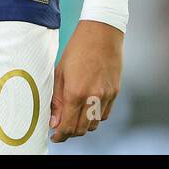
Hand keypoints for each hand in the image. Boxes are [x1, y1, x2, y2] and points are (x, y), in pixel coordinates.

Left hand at [49, 20, 122, 142]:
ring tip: (74, 117)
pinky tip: (88, 108)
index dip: (60, 135)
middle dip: (70, 133)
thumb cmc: (77, 49)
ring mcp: (106, 95)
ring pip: (94, 125)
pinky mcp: (115, 92)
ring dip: (83, 126)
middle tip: (62, 128)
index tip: (55, 135)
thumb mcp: (60, 72)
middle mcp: (92, 97)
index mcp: (75, 92)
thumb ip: (57, 100)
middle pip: (81, 130)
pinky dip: (95, 117)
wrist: (102, 32)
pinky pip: (105, 114)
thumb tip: (54, 121)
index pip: (67, 126)